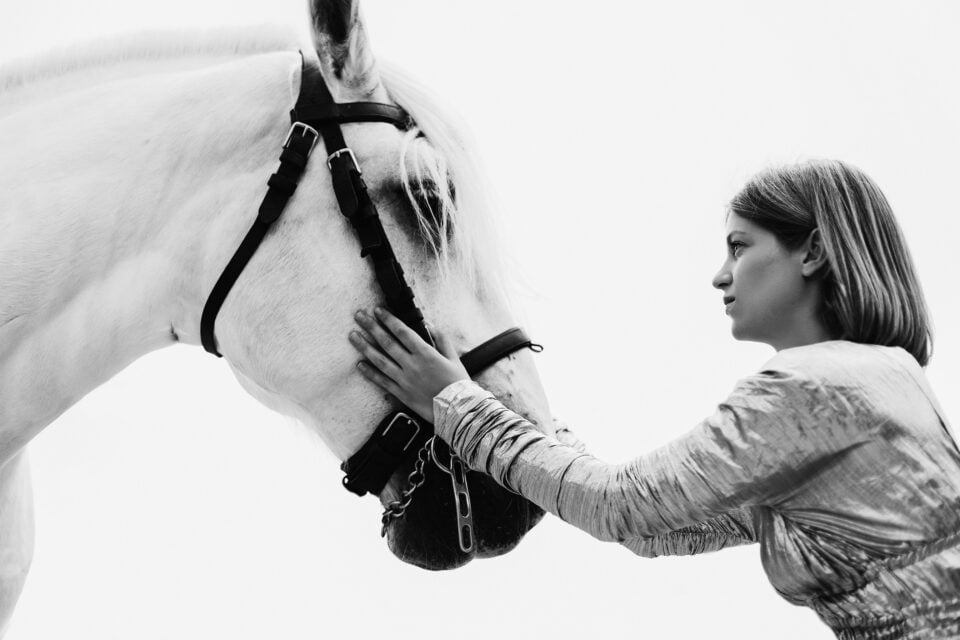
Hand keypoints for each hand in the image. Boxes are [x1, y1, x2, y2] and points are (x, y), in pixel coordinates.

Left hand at [349, 307, 468, 420]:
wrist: (457, 409)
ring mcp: (404, 380)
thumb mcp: (453, 357)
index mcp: (425, 354)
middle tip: (359, 316)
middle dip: (372, 327)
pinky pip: (382, 381)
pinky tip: (360, 364)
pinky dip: (370, 373)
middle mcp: (412, 365)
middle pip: (387, 342)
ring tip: (353, 336)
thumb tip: (429, 325)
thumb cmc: (457, 384)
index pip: (402, 332)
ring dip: (365, 347)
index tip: (378, 310)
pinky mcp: (401, 393)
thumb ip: (441, 339)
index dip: (389, 320)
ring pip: (380, 360)